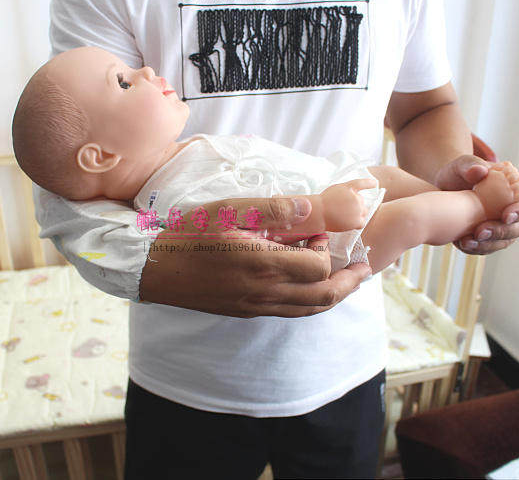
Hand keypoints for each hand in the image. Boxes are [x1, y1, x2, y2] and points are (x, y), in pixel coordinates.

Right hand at [139, 197, 371, 317]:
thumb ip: (275, 209)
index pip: (319, 266)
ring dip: (334, 294)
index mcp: (263, 264)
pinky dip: (311, 301)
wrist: (156, 269)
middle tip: (363, 264)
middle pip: (324, 295)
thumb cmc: (190, 235)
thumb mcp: (229, 211)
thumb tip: (315, 206)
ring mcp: (256, 306)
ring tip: (348, 279)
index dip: (327, 248)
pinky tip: (310, 287)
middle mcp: (265, 292)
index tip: (317, 231)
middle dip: (349, 280)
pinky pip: (291, 313)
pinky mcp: (248, 312)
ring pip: (310, 309)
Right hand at [320, 179, 377, 231]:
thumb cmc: (324, 201)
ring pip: (364, 211)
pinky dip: (358, 222)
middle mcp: (356, 198)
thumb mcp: (336, 189)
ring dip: (357, 213)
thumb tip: (356, 196)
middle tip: (342, 208)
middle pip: (362, 201)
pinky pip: (362, 222)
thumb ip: (348, 190)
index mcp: (350, 187)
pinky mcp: (356, 221)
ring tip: (344, 215)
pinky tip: (350, 221)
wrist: (319, 213)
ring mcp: (357, 210)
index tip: (375, 183)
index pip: (364, 183)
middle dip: (355, 204)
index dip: (370, 183)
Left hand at [435, 155, 518, 253]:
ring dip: (488, 244)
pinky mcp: (494, 238)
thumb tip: (480, 171)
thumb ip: (470, 165)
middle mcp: (518, 208)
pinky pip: (489, 247)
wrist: (447, 189)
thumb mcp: (461, 165)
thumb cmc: (460, 173)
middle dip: (501, 232)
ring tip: (467, 242)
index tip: (506, 216)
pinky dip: (478, 248)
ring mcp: (507, 225)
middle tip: (481, 232)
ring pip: (506, 241)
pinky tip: (463, 244)